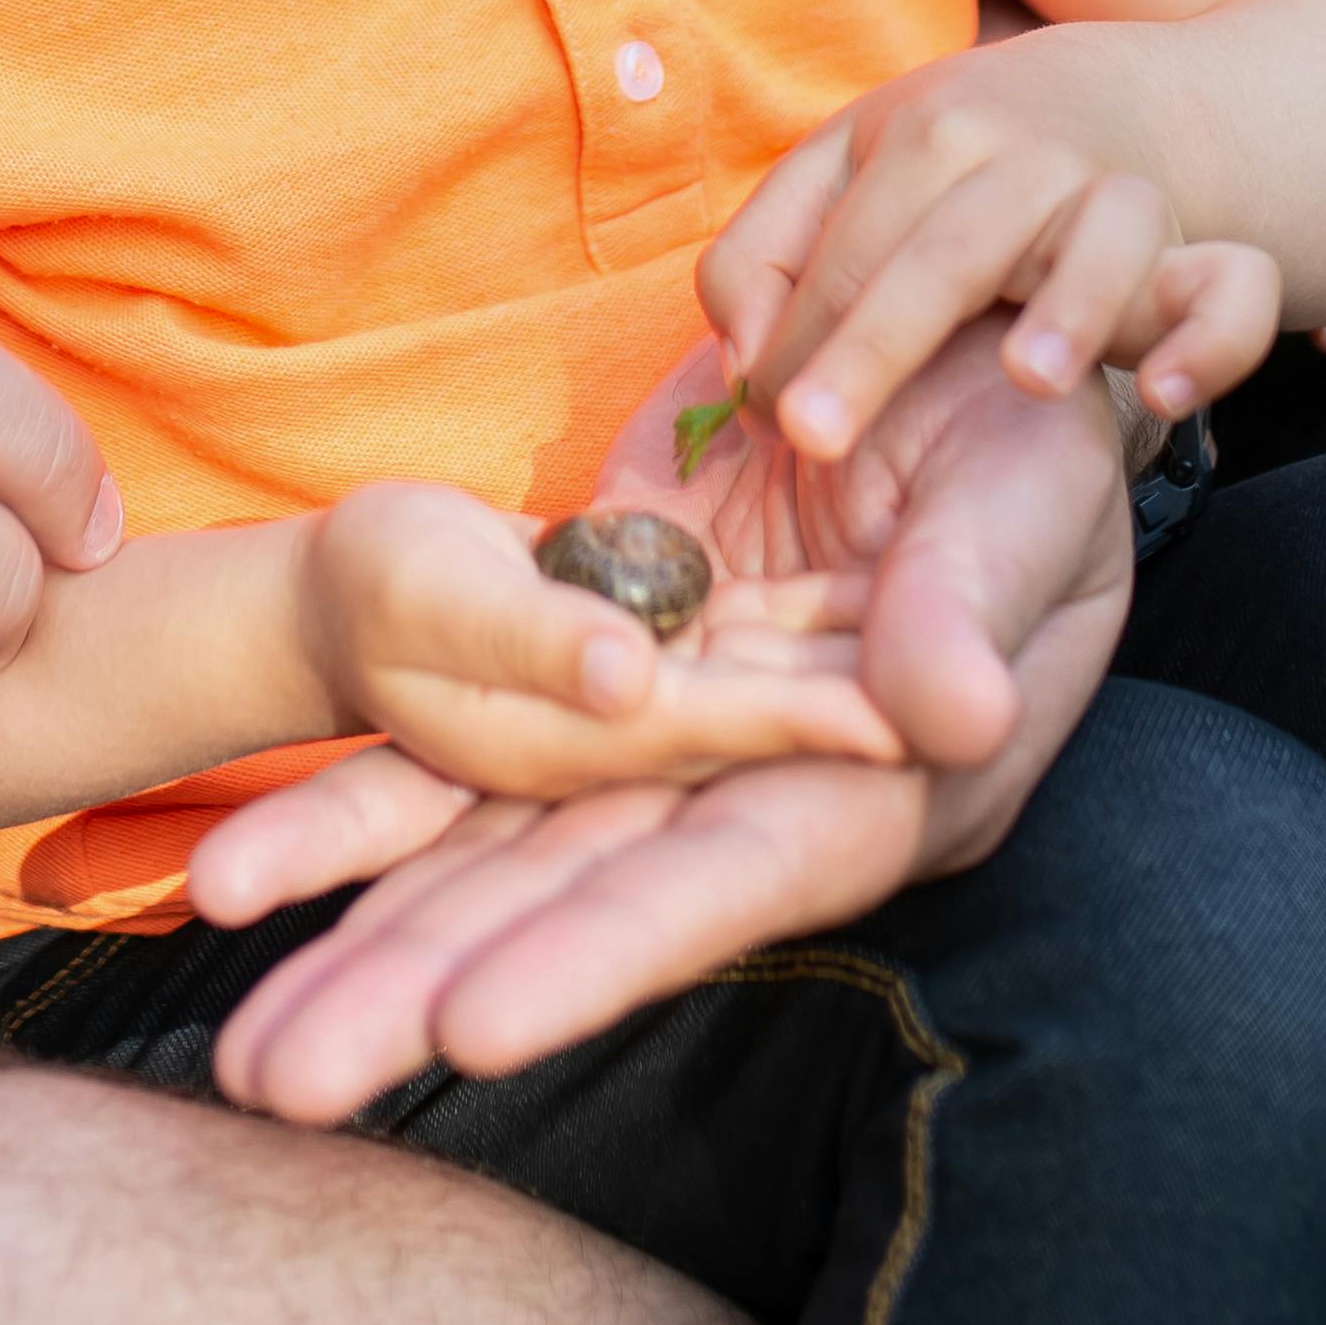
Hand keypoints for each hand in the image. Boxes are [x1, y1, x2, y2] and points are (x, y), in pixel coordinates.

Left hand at [189, 339, 1134, 1122]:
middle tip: (275, 1081)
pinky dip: (361, 817)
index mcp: (871, 787)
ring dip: (367, 943)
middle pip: (574, 913)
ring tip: (241, 1045)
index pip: (726, 882)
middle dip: (425, 992)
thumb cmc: (1033, 436)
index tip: (474, 1027)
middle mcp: (744, 799)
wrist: (955, 358)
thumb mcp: (1033, 502)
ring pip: (495, 857)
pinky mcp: (587, 679)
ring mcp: (654, 750)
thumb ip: (976, 601)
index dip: (604, 952)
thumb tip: (946, 716)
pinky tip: (244, 878)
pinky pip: (456, 758)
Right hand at [297, 480, 908, 797]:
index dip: (797, 718)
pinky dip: (822, 641)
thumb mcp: (422, 593)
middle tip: (969, 703)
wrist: (354, 594)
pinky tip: (897, 614)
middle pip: (759, 724)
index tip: (894, 716)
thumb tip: (626, 684)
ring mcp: (659, 706)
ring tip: (971, 659)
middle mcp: (636, 739)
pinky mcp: (671, 664)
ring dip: (852, 680)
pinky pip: (757, 652)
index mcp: (567, 741)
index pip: (707, 728)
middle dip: (849, 720)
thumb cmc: (369, 584)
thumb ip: (526, 640)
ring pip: (769, 689)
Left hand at [698, 71, 1280, 469]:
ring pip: (1103, 240)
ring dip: (1072, 308)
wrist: (1122, 100)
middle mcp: (1024, 155)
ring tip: (1025, 381)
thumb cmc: (953, 160)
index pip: (845, 250)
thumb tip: (743, 359)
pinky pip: (1232, 289)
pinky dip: (1211, 336)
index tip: (767, 420)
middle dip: (876, 346)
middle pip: (946, 253)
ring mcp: (1118, 193)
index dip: (799, 341)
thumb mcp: (844, 169)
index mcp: (923, 134)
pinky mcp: (1199, 244)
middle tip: (814, 440)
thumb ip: (766, 253)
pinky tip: (1167, 393)